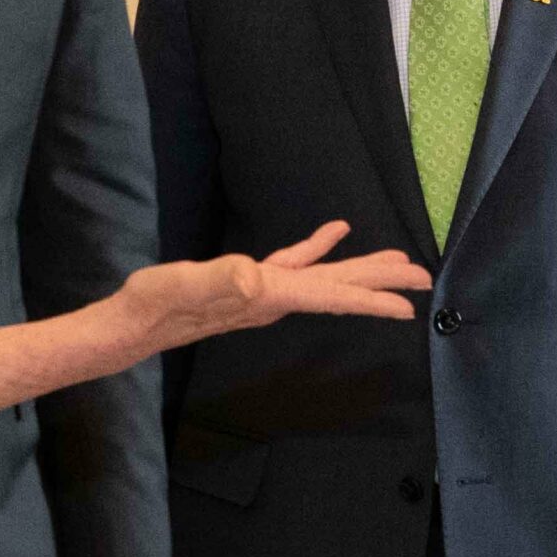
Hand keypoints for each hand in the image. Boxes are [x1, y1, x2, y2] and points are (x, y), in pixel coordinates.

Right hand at [118, 220, 431, 351]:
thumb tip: (252, 277)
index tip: (410, 306)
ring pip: (324, 278)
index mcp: (266, 295)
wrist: (132, 324)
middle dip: (381, 284)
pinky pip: (296, 263)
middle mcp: (273, 297)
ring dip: (360, 268)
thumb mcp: (183, 286)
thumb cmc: (154, 305)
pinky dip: (318, 247)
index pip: (329, 297)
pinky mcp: (248, 281)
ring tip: (397, 259)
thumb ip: (219, 280)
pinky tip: (334, 233)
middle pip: (338, 289)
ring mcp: (262, 291)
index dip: (371, 299)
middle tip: (423, 278)